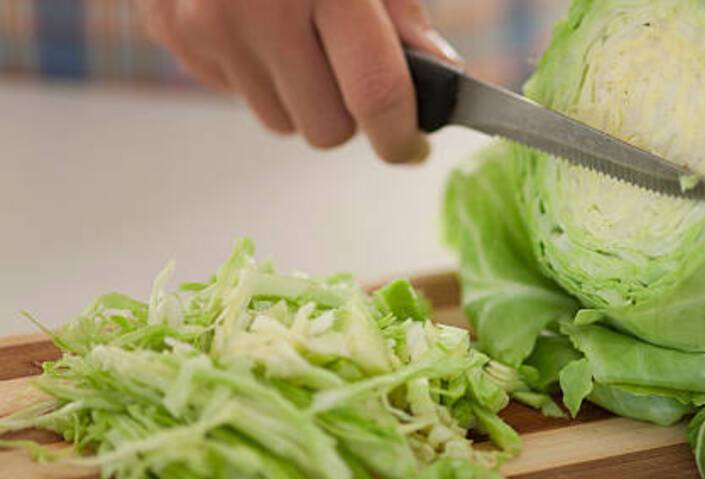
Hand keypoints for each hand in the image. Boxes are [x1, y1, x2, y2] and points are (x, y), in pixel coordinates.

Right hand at [137, 0, 461, 161]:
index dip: (400, 137)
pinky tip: (257, 23)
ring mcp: (207, 26)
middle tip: (349, 67)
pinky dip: (257, 73)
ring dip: (301, 97)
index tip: (411, 148)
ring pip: (279, 121)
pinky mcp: (172, 35)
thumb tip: (440, 77)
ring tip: (299, 34)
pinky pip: (235, 94)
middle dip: (348, 112)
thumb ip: (404, 17)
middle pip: (325, 129)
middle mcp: (260, 11)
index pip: (375, 94)